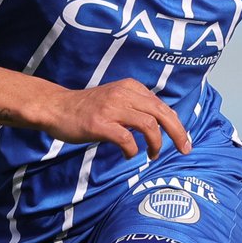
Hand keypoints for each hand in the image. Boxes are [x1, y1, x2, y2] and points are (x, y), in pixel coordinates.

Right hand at [40, 79, 192, 158]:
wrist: (56, 107)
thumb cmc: (86, 108)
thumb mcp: (115, 98)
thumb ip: (135, 106)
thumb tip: (161, 124)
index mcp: (130, 87)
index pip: (162, 106)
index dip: (177, 124)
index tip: (184, 140)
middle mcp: (123, 94)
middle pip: (162, 113)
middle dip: (178, 133)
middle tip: (185, 149)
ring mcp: (111, 108)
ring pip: (149, 125)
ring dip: (156, 144)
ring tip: (152, 155)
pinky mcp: (100, 123)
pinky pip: (126, 139)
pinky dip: (132, 150)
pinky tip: (129, 155)